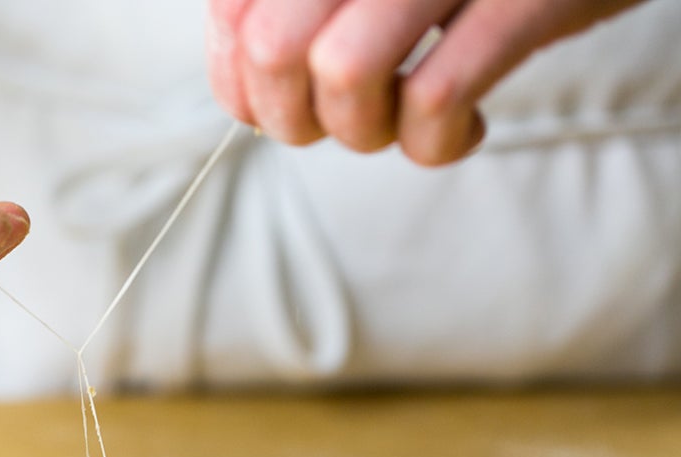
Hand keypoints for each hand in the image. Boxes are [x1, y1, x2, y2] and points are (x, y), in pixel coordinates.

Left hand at [207, 0, 644, 164]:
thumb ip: (306, 15)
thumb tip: (247, 94)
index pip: (233, 10)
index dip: (235, 83)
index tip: (267, 113)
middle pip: (273, 47)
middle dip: (289, 119)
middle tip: (332, 126)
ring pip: (345, 73)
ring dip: (364, 131)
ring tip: (405, 120)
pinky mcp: (523, 0)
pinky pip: (436, 98)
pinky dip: (436, 143)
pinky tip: (464, 129)